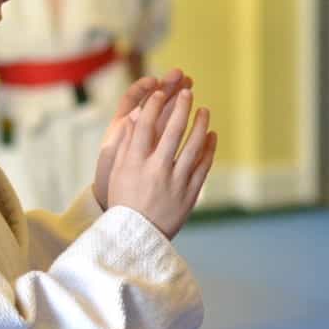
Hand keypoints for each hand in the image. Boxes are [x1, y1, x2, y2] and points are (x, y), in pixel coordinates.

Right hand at [106, 88, 216, 238]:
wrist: (137, 237)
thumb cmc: (124, 201)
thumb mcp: (117, 173)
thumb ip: (125, 145)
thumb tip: (133, 117)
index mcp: (134, 163)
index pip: (145, 125)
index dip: (153, 105)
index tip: (159, 91)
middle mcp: (156, 169)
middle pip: (172, 130)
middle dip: (181, 106)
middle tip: (187, 91)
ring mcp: (175, 182)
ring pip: (193, 145)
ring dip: (200, 124)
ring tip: (204, 110)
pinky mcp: (190, 194)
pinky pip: (203, 166)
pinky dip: (209, 148)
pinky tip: (212, 135)